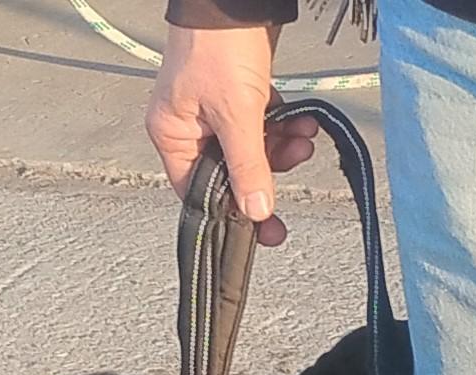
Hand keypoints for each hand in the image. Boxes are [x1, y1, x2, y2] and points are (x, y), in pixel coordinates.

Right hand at [147, 25, 318, 245]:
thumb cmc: (219, 45)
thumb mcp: (237, 116)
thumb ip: (248, 167)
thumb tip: (257, 212)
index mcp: (173, 135)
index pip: (199, 191)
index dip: (230, 212)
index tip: (261, 229)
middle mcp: (191, 127)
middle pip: (230, 174)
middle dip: (264, 177)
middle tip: (289, 198)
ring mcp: (217, 111)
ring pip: (252, 151)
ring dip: (281, 151)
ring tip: (302, 142)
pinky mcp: (241, 96)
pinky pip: (264, 127)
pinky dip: (284, 129)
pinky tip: (303, 124)